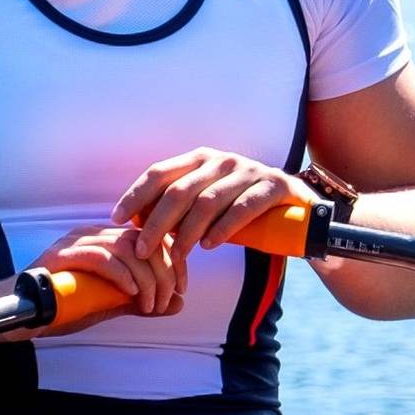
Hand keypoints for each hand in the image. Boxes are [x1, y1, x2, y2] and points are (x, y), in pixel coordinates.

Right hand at [25, 224, 185, 334]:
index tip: (182, 289)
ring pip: (125, 248)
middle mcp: (92, 234)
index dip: (173, 261)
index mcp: (106, 240)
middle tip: (168, 299)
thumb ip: (144, 302)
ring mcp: (76, 241)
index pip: (150, 238)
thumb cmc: (67, 307)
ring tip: (151, 302)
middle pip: (142, 241)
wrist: (25, 315)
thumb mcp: (113, 304)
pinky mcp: (62, 255)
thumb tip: (180, 304)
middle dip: (164, 271)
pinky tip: (132, 292)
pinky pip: (100, 257)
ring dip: (146, 277)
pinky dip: (122, 275)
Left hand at [113, 148, 315, 255]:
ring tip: (177, 255)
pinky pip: (243, 207)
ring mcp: (250, 170)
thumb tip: (136, 225)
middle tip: (142, 250)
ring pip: (208, 201)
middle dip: (156, 223)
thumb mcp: (208, 206)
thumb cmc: (243, 211)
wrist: (298, 210)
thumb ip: (178, 211)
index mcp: (201, 159)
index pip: (160, 172)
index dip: (135, 194)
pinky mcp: (275, 185)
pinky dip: (223, 228)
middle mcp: (223, 160)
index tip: (116, 218)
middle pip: (179, 190)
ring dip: (187, 232)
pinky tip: (209, 246)